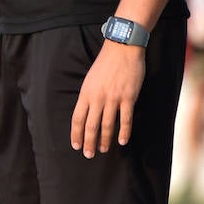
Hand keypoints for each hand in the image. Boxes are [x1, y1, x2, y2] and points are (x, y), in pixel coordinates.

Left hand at [70, 40, 145, 157]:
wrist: (122, 49)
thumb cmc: (105, 64)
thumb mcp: (90, 79)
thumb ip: (89, 96)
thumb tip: (87, 113)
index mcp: (85, 93)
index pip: (77, 118)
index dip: (76, 134)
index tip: (76, 145)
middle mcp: (97, 98)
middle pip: (90, 125)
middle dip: (88, 142)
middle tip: (88, 154)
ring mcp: (113, 98)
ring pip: (107, 125)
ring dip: (105, 140)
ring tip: (103, 150)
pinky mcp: (128, 97)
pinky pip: (125, 119)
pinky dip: (124, 132)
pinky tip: (122, 141)